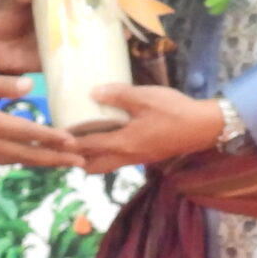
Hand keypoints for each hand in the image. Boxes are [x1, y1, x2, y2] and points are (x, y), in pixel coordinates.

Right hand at [0, 68, 85, 166]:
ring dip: (41, 163)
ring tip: (62, 162)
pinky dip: (22, 160)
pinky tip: (31, 157)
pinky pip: (3, 160)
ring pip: (16, 161)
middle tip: (80, 163)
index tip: (74, 142)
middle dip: (55, 159)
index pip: (28, 133)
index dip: (52, 138)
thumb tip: (29, 86)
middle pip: (27, 155)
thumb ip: (1, 83)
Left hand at [75, 84, 223, 173]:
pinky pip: (118, 160)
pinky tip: (105, 139)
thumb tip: (92, 91)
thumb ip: (119, 94)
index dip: (68, 143)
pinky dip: (105, 155)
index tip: (52, 137)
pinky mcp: (146, 155)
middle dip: (76, 159)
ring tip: (79, 144)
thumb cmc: (175, 111)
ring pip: (106, 165)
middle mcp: (127, 156)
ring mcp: (137, 158)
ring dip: (90, 159)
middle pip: (93, 166)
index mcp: (123, 143)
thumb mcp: (146, 97)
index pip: (88, 146)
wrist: (204, 127)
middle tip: (62, 146)